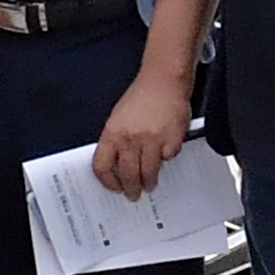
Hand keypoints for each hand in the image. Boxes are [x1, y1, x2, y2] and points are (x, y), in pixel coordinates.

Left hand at [92, 71, 194, 200]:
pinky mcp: (172, 140)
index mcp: (113, 132)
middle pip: (128, 174)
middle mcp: (131, 138)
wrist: (164, 80)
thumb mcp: (118, 117)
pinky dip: (167, 158)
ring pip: (149, 172)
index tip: (114, 187)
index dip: (108, 181)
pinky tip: (165, 153)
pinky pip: (168, 158)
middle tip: (134, 194)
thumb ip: (117, 141)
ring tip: (149, 185)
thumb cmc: (142, 96)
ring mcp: (152, 140)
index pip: (102, 166)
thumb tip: (117, 166)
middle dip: (131, 189)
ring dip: (149, 182)